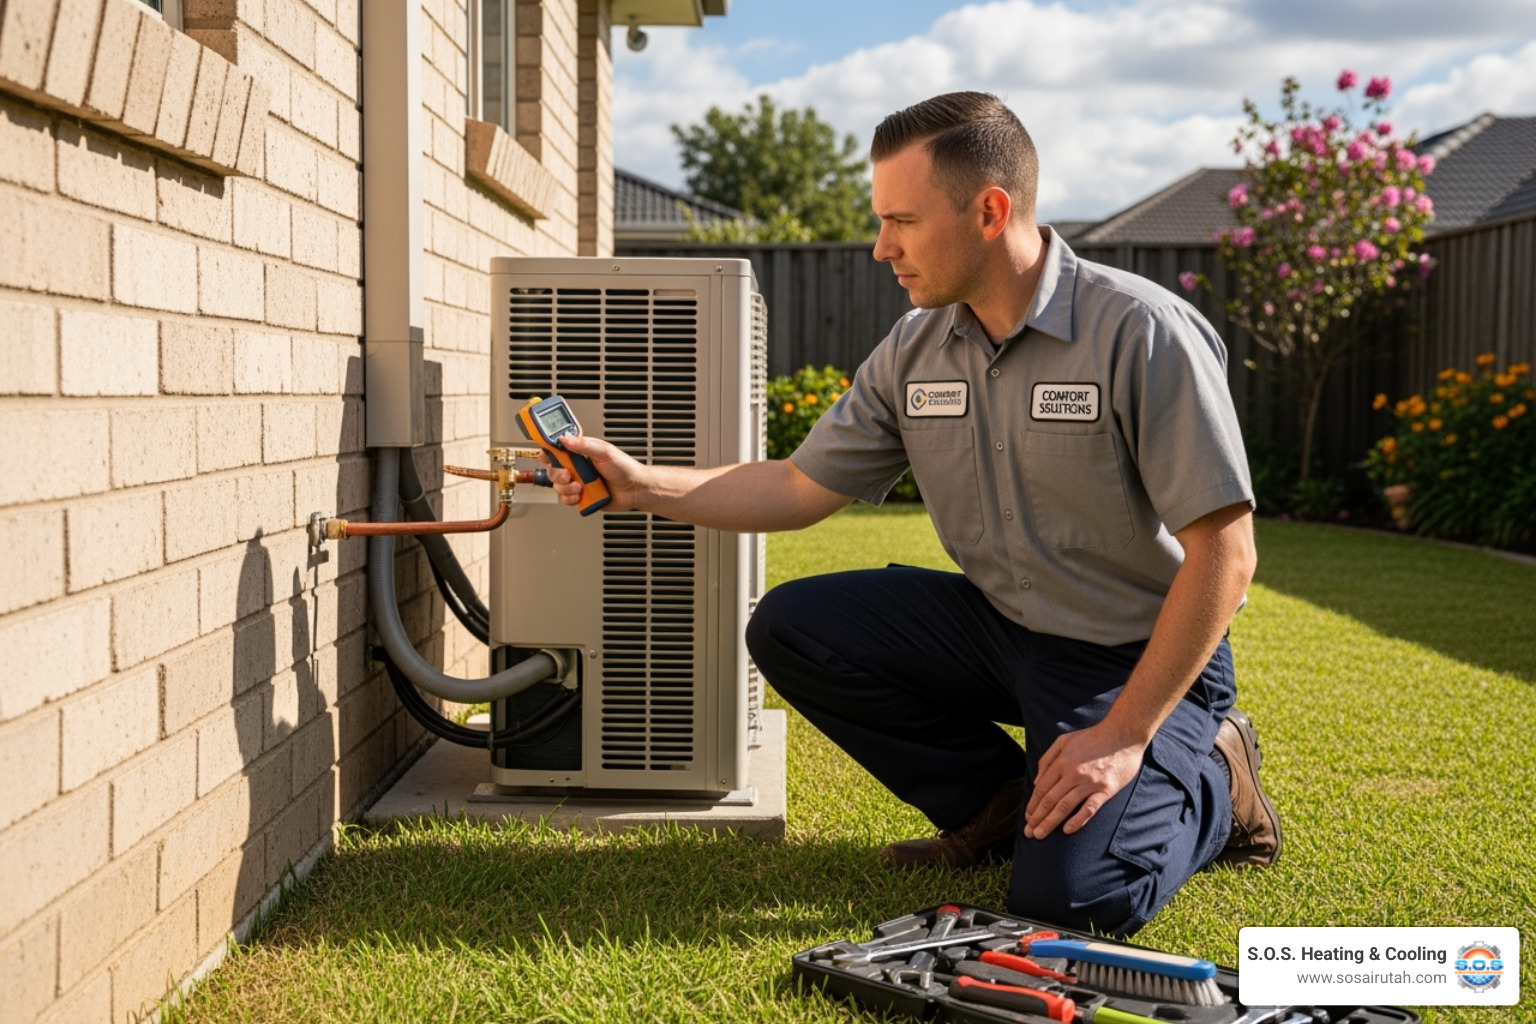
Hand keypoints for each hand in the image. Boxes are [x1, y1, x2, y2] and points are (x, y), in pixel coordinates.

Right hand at [544, 434, 649, 511]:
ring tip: (580, 486)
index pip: (558, 449)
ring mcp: (579, 482)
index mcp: (581, 452)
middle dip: (557, 474)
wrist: (636, 490)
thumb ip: (583, 445)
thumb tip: (565, 438)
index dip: (549, 452)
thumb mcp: (604, 452)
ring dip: (566, 488)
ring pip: (558, 486)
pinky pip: (566, 499)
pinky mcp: (581, 496)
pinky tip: (581, 495)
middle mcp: (578, 467)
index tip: (546, 455)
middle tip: (568, 475)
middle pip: (553, 469)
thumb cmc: (625, 468)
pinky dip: (571, 498)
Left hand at [1022, 723, 1146, 839]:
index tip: (1027, 818)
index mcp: (1062, 762)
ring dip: (1050, 822)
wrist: (1123, 734)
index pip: (1042, 789)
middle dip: (1037, 818)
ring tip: (1040, 834)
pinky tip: (1067, 830)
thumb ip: (1047, 759)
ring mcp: (1089, 783)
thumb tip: (1036, 781)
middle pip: (1050, 800)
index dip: (1032, 805)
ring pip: (1065, 806)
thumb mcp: (1064, 740)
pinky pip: (1090, 808)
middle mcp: (1073, 774)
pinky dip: (1078, 820)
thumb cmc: (1092, 737)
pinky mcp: (1106, 790)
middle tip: (1029, 833)